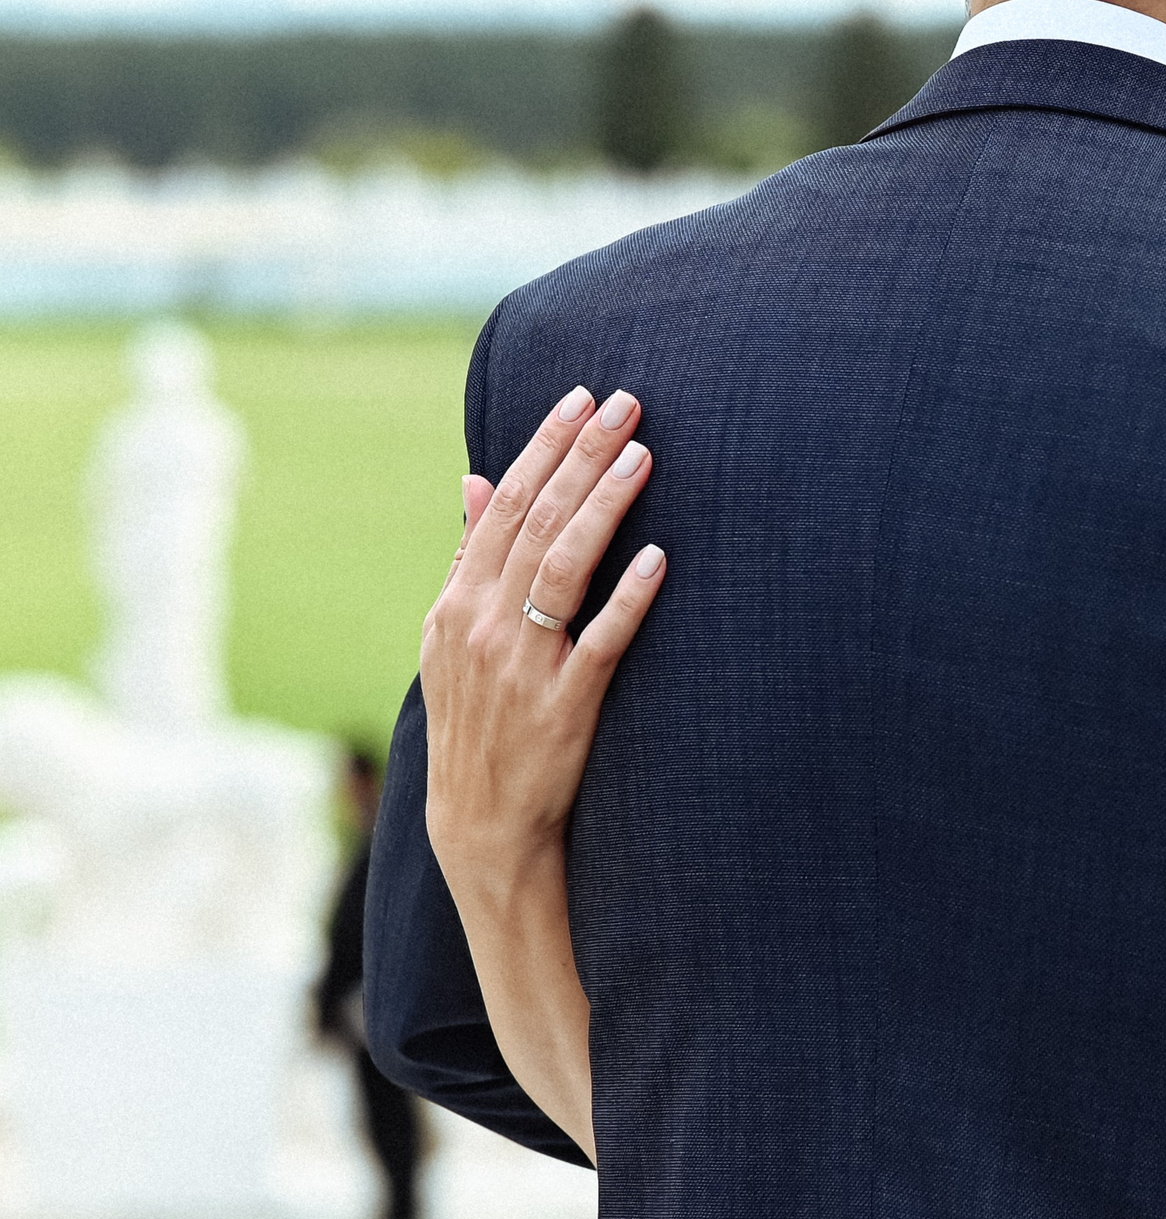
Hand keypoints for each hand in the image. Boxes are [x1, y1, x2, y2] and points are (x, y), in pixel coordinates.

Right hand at [421, 385, 666, 887]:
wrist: (480, 821)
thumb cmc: (477, 717)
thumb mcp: (453, 636)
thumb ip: (470, 558)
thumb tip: (474, 480)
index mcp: (458, 602)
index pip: (504, 506)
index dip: (545, 447)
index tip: (582, 397)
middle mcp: (483, 625)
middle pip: (537, 523)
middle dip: (583, 457)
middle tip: (627, 403)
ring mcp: (523, 666)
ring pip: (566, 569)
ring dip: (605, 507)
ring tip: (644, 456)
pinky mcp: (564, 707)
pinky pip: (601, 643)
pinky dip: (628, 599)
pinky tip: (659, 559)